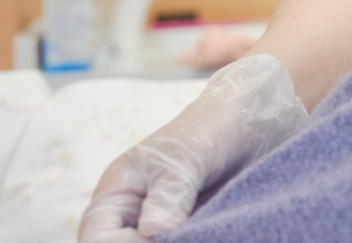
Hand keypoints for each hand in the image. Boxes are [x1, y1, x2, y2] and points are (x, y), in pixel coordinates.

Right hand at [79, 54, 306, 240]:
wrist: (255, 120)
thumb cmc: (209, 128)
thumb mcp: (184, 158)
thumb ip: (169, 195)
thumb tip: (153, 232)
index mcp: (118, 195)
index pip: (96, 238)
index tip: (156, 241)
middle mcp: (135, 218)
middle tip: (189, 238)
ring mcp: (166, 228)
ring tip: (205, 233)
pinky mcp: (195, 233)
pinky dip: (202, 242)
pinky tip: (219, 236)